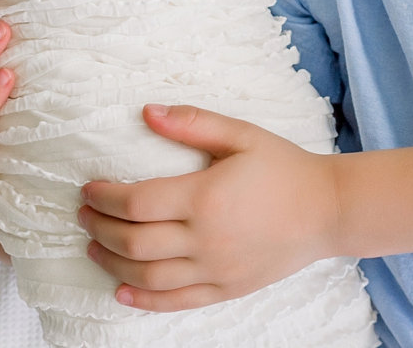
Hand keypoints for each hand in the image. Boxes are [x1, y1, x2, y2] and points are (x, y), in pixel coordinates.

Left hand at [79, 104, 341, 310]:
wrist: (328, 209)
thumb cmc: (285, 167)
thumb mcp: (242, 135)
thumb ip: (193, 122)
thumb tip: (146, 111)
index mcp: (205, 197)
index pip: (137, 202)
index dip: (105, 197)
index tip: (89, 189)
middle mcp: (206, 239)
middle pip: (133, 243)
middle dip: (100, 229)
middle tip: (84, 215)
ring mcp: (216, 270)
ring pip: (147, 276)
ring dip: (112, 264)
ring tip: (94, 248)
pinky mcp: (226, 289)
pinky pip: (176, 301)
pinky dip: (142, 299)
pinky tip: (121, 291)